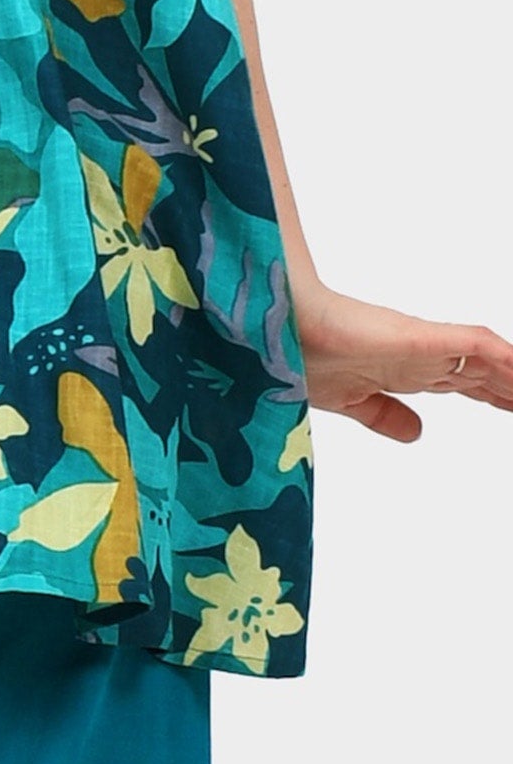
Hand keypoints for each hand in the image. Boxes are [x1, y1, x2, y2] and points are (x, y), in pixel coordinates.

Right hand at [292, 279, 512, 442]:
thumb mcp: (347, 401)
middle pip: (486, 376)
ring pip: (491, 363)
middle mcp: (422, 358)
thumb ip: (382, 415)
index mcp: (404, 370)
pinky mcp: (423, 338)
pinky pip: (480, 346)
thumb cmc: (295, 354)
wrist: (274, 329)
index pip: (465, 383)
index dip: (495, 397)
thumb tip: (416, 434)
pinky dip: (507, 358)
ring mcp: (426, 347)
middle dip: (512, 392)